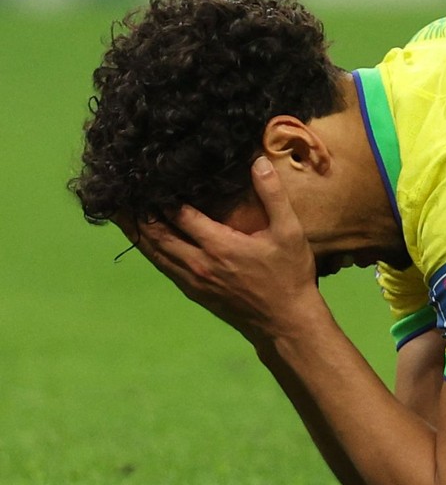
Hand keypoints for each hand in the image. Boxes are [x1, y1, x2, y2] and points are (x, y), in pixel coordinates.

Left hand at [133, 158, 326, 344]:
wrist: (286, 323)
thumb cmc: (290, 276)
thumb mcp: (289, 232)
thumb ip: (273, 195)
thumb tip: (257, 161)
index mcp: (219, 246)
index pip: (179, 214)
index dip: (161, 196)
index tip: (148, 177)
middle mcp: (199, 263)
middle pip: (157, 234)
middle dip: (136, 213)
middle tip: (116, 193)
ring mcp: (194, 280)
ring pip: (155, 252)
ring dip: (136, 232)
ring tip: (118, 214)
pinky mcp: (194, 292)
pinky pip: (164, 267)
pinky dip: (150, 250)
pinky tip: (145, 241)